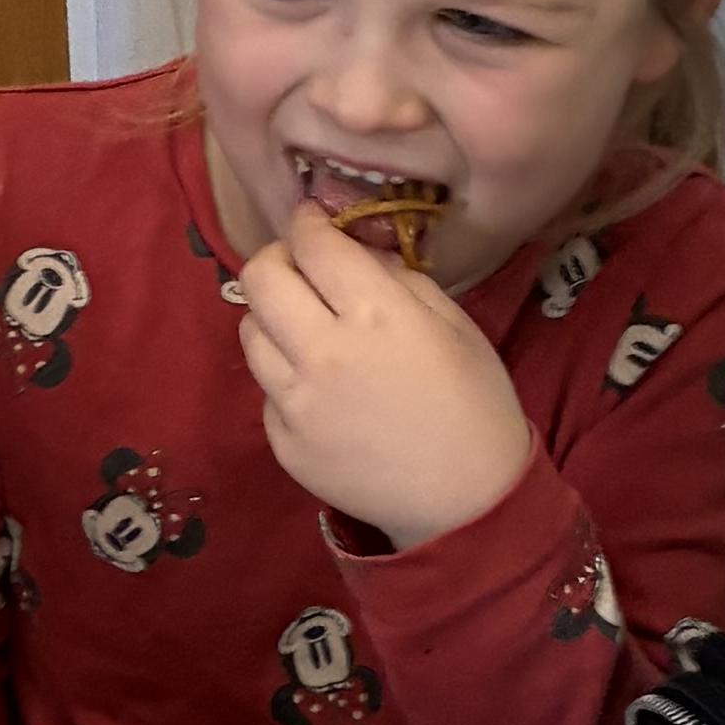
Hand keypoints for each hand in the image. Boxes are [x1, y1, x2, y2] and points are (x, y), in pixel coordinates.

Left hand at [234, 205, 535, 549]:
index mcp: (375, 314)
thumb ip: (399, 279)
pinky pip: (266, 389)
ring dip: (273, 317)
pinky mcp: (283, 442)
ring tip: (307, 328)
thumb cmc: (476, 405)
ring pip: (249, 332)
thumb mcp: (455, 324)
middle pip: (260, 278)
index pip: (313, 244)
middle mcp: (322, 352)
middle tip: (301, 268)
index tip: (313, 221)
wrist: (466, 503)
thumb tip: (357, 253)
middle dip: (277, 258)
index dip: (308, 223)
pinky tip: (322, 388)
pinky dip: (285, 376)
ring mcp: (295, 401)